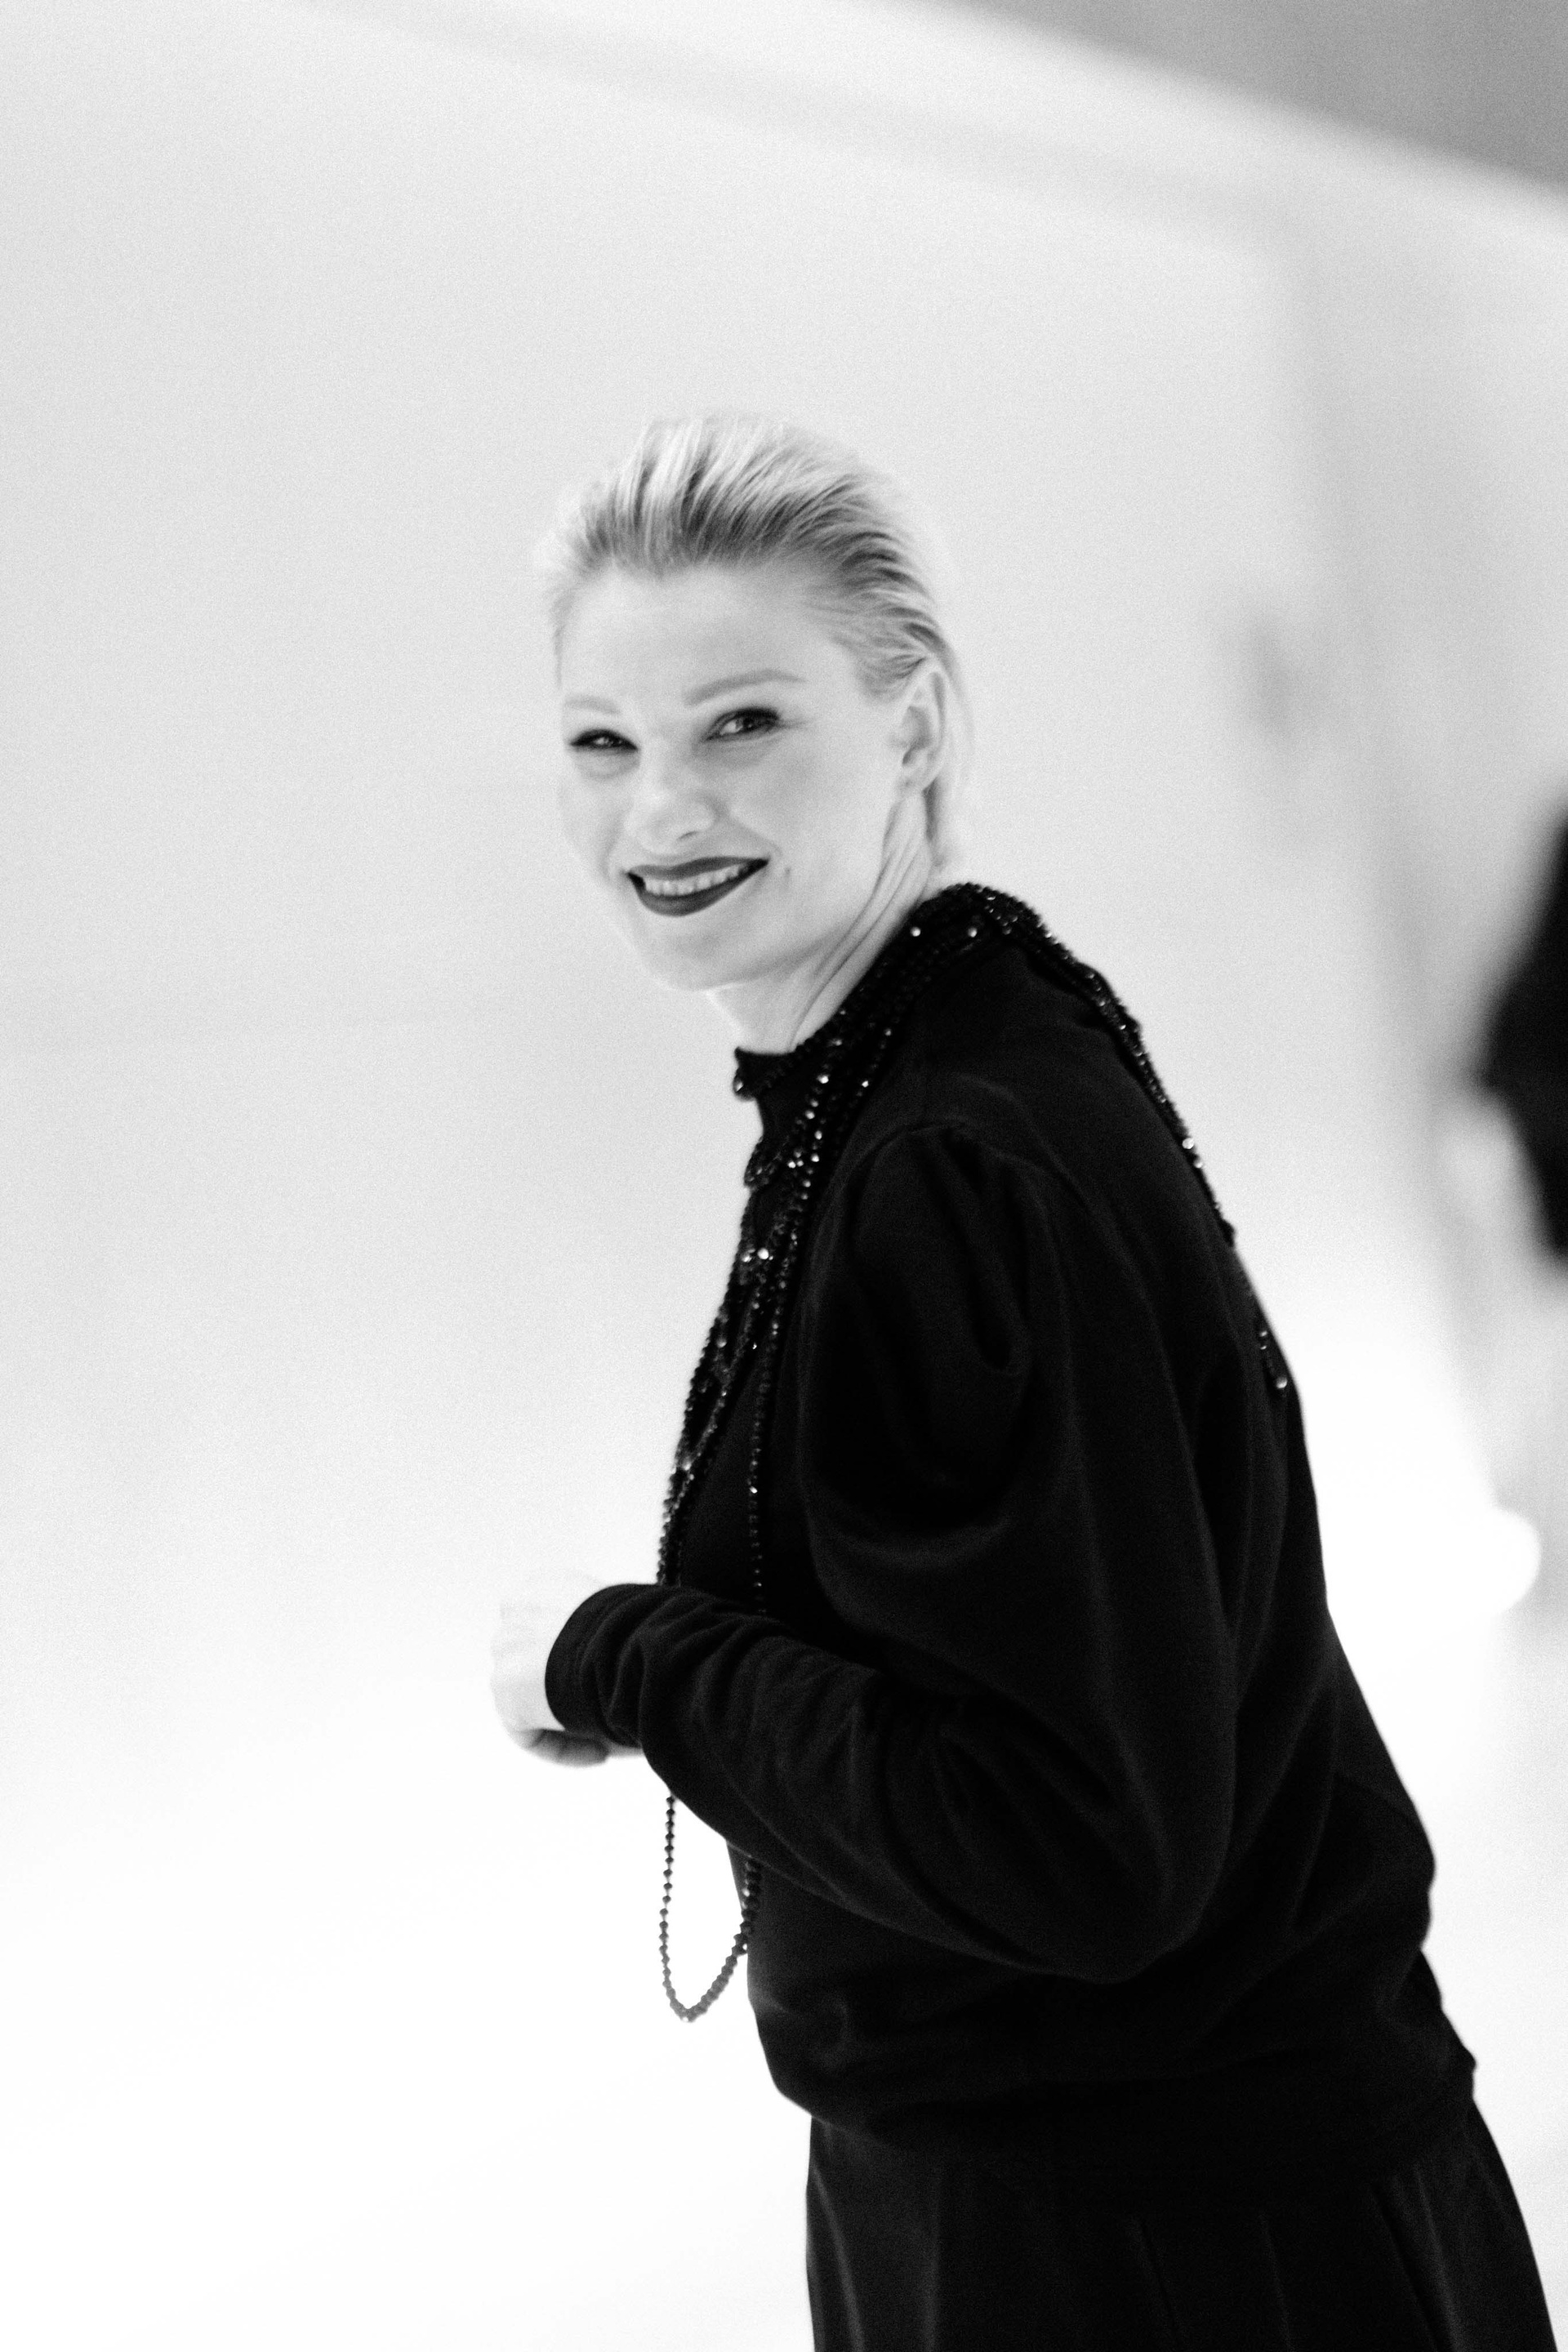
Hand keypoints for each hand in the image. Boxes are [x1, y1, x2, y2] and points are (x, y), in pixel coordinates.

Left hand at [490, 1592, 638, 1767]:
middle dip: (568, 1691)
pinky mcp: (504, 1688)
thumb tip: (632, 1663)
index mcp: (546, 1585)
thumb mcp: (627, 1618)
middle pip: (537, 1662)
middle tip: (609, 1713)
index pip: (551, 1629)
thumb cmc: (640, 1628)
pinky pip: (527, 1730)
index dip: (582, 1664)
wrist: (623, 1644)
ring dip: (566, 1719)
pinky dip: (561, 1747)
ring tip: (610, 1737)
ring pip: (531, 1696)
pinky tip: (600, 1754)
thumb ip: (613, 1633)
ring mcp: (505, 1647)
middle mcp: (517, 1609)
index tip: (613, 1683)